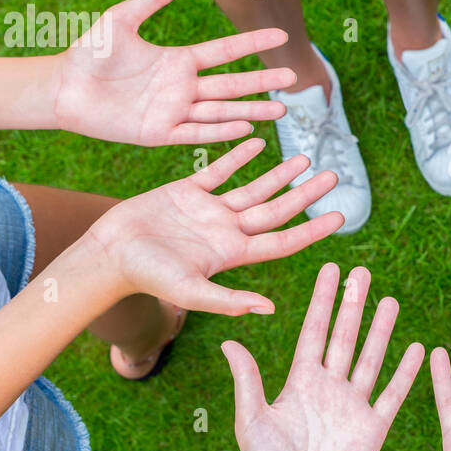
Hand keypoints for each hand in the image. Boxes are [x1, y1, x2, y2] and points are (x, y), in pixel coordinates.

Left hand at [53, 0, 294, 145]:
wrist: (61, 88)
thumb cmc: (88, 53)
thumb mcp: (121, 20)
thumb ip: (152, 0)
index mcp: (178, 60)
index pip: (225, 52)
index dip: (252, 43)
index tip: (280, 35)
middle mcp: (183, 88)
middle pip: (233, 84)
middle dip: (263, 81)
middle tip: (294, 77)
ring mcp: (174, 112)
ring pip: (222, 111)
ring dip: (252, 110)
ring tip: (282, 108)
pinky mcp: (160, 134)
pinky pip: (197, 133)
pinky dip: (221, 131)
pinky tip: (246, 127)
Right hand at [85, 137, 341, 314]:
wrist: (108, 253)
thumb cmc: (146, 276)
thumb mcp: (189, 290)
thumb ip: (228, 299)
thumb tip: (269, 308)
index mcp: (233, 254)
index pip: (283, 241)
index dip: (313, 230)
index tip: (342, 217)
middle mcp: (226, 231)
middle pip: (276, 210)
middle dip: (305, 194)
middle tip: (334, 175)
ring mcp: (208, 211)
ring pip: (253, 188)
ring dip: (279, 175)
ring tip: (304, 158)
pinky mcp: (186, 192)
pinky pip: (219, 170)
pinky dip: (238, 156)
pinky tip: (257, 142)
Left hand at [220, 263, 423, 450]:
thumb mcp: (252, 420)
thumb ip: (249, 381)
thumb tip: (230, 341)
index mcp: (300, 382)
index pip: (315, 330)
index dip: (323, 300)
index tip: (331, 269)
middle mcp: (329, 388)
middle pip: (345, 336)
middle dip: (354, 304)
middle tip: (363, 271)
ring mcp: (353, 406)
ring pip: (371, 358)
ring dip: (381, 330)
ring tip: (390, 299)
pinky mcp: (373, 427)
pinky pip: (393, 394)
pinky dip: (405, 372)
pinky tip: (417, 348)